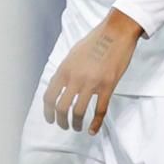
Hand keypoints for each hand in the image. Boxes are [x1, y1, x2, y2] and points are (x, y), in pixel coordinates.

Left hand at [41, 8, 143, 134]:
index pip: (49, 96)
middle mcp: (75, 78)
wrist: (116, 33)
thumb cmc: (95, 41)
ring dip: (75, 123)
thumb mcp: (73, 54)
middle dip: (60, 121)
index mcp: (64, 70)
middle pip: (61, 107)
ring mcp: (91, 83)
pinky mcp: (108, 86)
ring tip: (76, 127)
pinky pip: (99, 110)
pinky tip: (92, 130)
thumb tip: (61, 86)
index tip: (50, 119)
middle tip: (63, 126)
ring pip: (78, 111)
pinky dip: (95, 124)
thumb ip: (66, 71)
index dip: (47, 111)